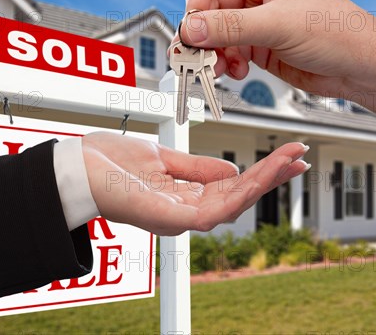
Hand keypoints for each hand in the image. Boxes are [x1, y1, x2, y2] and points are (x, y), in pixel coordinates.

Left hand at [81, 132, 308, 235]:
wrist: (74, 167)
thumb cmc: (110, 163)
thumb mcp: (162, 158)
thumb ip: (196, 167)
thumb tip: (231, 170)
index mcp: (185, 196)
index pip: (232, 186)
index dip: (261, 172)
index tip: (286, 155)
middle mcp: (185, 211)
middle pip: (239, 196)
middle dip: (272, 177)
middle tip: (300, 158)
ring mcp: (179, 218)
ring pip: (233, 204)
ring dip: (263, 183)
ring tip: (290, 162)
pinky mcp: (170, 219)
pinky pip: (214, 210)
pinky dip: (240, 194)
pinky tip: (259, 178)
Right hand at [175, 0, 375, 96]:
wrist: (359, 67)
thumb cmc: (339, 31)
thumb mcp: (279, 24)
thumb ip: (231, 27)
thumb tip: (192, 29)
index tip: (194, 19)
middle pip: (208, 2)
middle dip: (202, 30)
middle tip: (196, 52)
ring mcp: (256, 18)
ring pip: (214, 30)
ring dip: (212, 51)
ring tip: (216, 67)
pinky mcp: (257, 44)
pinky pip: (227, 50)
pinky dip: (225, 63)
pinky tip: (237, 71)